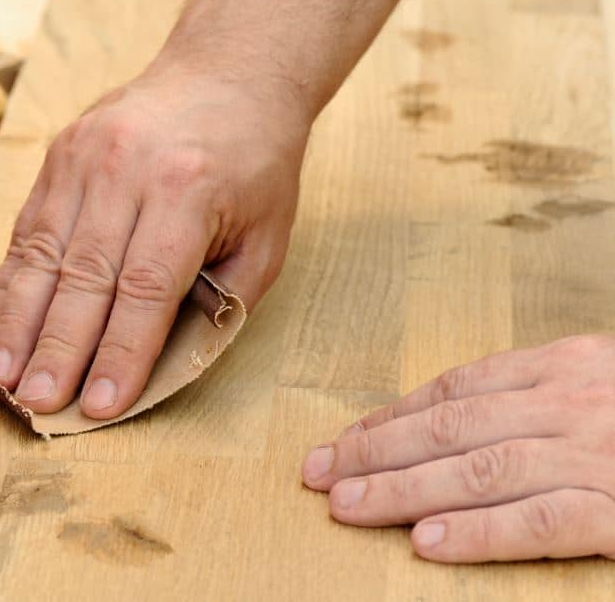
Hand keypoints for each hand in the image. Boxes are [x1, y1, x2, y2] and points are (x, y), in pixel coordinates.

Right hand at [0, 62, 309, 418]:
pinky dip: (8, 284)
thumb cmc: (254, 165)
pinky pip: (27, 229)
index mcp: (187, 191)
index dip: (119, 353)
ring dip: (17, 322)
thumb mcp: (265, 237)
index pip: (145, 289)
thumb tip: (160, 366)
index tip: (99, 405)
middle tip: (35, 402)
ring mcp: (83, 157)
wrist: (227, 73)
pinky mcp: (58, 155)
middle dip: (57, 348)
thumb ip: (220, 301)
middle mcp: (126, 170)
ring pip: (42, 254)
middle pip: (83, 275)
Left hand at [302, 335, 614, 561]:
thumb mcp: (601, 385)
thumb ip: (538, 397)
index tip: (344, 439)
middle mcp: (572, 404)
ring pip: (481, 469)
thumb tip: (451, 420)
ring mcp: (597, 457)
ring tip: (347, 505)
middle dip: (375, 450)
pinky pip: (540, 522)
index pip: (457, 389)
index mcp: (565, 365)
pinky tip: (426, 541)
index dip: (392, 416)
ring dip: (404, 488)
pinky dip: (478, 532)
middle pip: (452, 426)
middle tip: (318, 470)